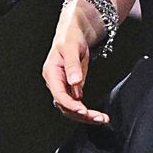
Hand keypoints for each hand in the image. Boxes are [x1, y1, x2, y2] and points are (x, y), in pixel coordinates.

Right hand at [41, 11, 107, 125]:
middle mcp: (55, 82)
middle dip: (81, 115)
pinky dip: (87, 111)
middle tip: (97, 118)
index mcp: (51, 73)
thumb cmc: (70, 37)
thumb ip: (72, 66)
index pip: (59, 95)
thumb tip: (74, 82)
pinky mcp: (71, 88)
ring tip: (101, 119)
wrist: (74, 33)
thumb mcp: (72, 48)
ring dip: (85, 116)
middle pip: (65, 106)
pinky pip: (77, 104)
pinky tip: (97, 115)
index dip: (70, 105)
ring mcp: (63, 86)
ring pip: (71, 108)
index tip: (83, 111)